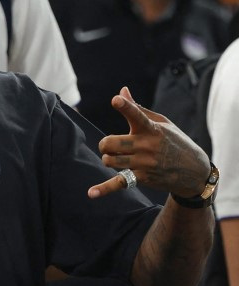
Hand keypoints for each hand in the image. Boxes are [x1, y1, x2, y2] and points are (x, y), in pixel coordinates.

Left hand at [88, 86, 210, 198]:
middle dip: (105, 144)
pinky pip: (119, 183)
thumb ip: (137, 109)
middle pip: (111, 143)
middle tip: (110, 145)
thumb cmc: (174, 141)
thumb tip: (121, 91)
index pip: (137, 115)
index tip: (115, 100)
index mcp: (152, 129)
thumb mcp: (162, 123)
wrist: (194, 170)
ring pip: (110, 161)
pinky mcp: (142, 178)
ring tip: (115, 158)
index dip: (126, 107)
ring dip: (108, 159)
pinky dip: (104, 189)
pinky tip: (90, 193)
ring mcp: (144, 163)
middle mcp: (147, 146)